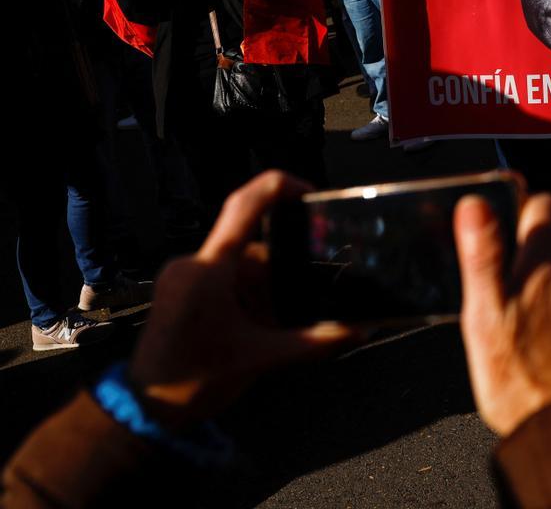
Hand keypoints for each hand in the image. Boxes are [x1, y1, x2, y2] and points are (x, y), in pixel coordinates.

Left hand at [129, 171, 358, 429]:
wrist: (143, 412)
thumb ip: (314, 342)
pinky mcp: (183, 290)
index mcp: (208, 270)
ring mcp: (184, 276)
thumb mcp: (260, 360)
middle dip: (282, 276)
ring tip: (268, 331)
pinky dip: (249, 298)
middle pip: (255, 250)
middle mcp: (193, 264)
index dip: (279, 186)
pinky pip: (227, 279)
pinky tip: (254, 328)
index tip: (310, 192)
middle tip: (297, 307)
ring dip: (264, 293)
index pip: (244, 206)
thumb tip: (359, 330)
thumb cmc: (191, 382)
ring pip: (243, 268)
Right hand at [454, 194, 550, 436]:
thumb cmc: (517, 376)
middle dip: (535, 270)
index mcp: (544, 265)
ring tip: (533, 336)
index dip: (526, 212)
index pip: (543, 206)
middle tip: (511, 310)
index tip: (511, 232)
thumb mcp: (483, 315)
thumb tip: (476, 205)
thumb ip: (483, 254)